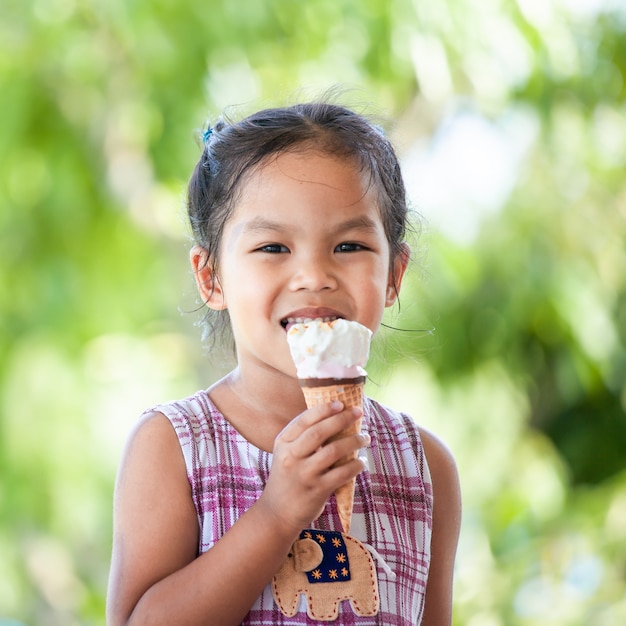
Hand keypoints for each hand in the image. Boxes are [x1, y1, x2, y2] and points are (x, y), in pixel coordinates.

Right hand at [257, 401, 368, 535]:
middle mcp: (291, 456)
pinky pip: (342, 473)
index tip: (340, 403)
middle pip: (319, 432)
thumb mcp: (285, 454)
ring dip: (354, 441)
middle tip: (358, 412)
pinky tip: (362, 461)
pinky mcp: (317, 490)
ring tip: (365, 437)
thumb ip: (302, 438)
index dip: (323, 409)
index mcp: (283, 443)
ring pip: (333, 451)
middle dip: (341, 419)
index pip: (304, 420)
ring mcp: (304, 474)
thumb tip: (334, 418)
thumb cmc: (287, 478)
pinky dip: (356, 465)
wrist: (276, 513)